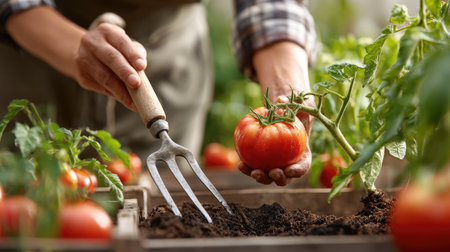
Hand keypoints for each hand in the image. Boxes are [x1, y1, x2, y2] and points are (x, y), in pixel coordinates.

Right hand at [74, 23, 146, 110]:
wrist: (83, 53)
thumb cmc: (113, 50)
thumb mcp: (124, 45)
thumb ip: (135, 54)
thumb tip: (141, 70)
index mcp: (107, 32)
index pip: (122, 42)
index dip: (132, 54)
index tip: (142, 66)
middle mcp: (92, 42)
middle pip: (111, 58)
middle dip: (125, 72)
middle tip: (136, 83)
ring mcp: (84, 59)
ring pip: (104, 77)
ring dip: (121, 90)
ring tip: (134, 101)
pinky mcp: (82, 76)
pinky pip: (101, 87)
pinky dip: (116, 95)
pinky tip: (126, 101)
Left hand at [240, 41, 313, 185]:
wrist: (281, 119)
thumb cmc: (294, 114)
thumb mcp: (299, 106)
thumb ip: (295, 104)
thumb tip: (280, 100)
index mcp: (302, 157)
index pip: (302, 167)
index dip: (297, 171)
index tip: (290, 170)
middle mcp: (288, 166)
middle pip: (284, 178)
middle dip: (279, 179)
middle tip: (273, 172)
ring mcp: (273, 167)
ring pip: (267, 177)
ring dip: (260, 178)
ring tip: (253, 172)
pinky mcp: (260, 164)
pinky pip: (254, 168)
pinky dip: (247, 168)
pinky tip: (240, 164)